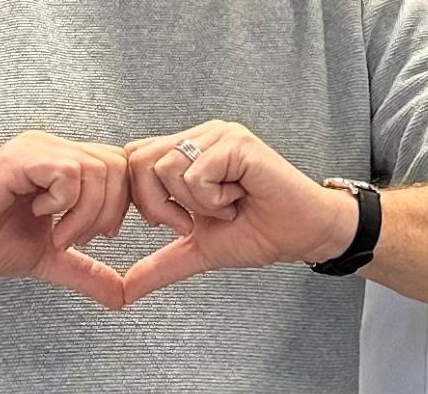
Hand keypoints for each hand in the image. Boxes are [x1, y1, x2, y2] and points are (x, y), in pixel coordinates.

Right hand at [0, 131, 128, 308]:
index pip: (120, 168)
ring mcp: (37, 148)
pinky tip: (37, 214)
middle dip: (110, 211)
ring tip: (57, 235)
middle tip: (77, 239)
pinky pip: (69, 172)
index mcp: (63, 161)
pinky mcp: (22, 157)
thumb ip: (87, 271)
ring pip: (98, 170)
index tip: (101, 235)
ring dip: (85, 214)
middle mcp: (53, 148)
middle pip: (118, 166)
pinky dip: (64, 204)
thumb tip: (122, 297)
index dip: (122, 203)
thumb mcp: (48, 257)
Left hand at [120, 121, 356, 304]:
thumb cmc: (262, 232)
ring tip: (225, 206)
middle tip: (195, 218)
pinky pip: (197, 173)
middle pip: (140, 160)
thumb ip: (160, 262)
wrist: (304, 234)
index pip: (133, 159)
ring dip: (194, 203)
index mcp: (190, 150)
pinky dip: (212, 199)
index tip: (175, 221)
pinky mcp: (238, 143)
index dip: (142, 198)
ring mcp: (222, 135)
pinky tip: (238, 198)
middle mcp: (204, 135)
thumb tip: (124, 292)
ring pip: (167, 167)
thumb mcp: (199, 248)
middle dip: (159, 203)